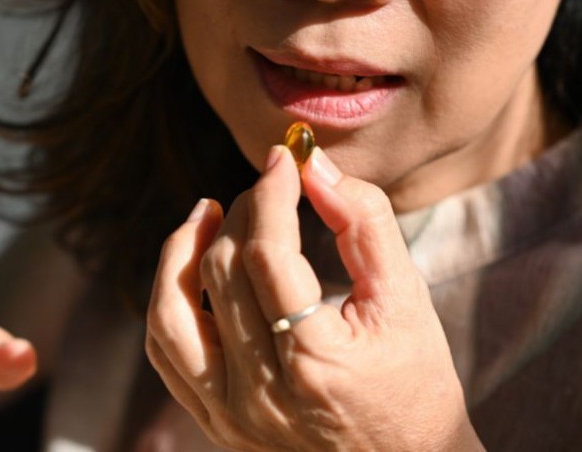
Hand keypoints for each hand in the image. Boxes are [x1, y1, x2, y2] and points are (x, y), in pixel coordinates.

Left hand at [146, 145, 482, 450]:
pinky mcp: (214, 422)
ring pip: (171, 315)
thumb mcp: (406, 298)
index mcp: (315, 361)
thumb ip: (365, 223)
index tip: (283, 159)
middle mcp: (261, 394)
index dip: (271, 194)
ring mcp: (229, 414)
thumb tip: (315, 166)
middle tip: (266, 187)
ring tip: (206, 213)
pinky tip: (192, 268)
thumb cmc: (415, 382)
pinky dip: (171, 300)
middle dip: (241, 213)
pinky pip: (166, 352)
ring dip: (180, 253)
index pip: (268, 255)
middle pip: (221, 274)